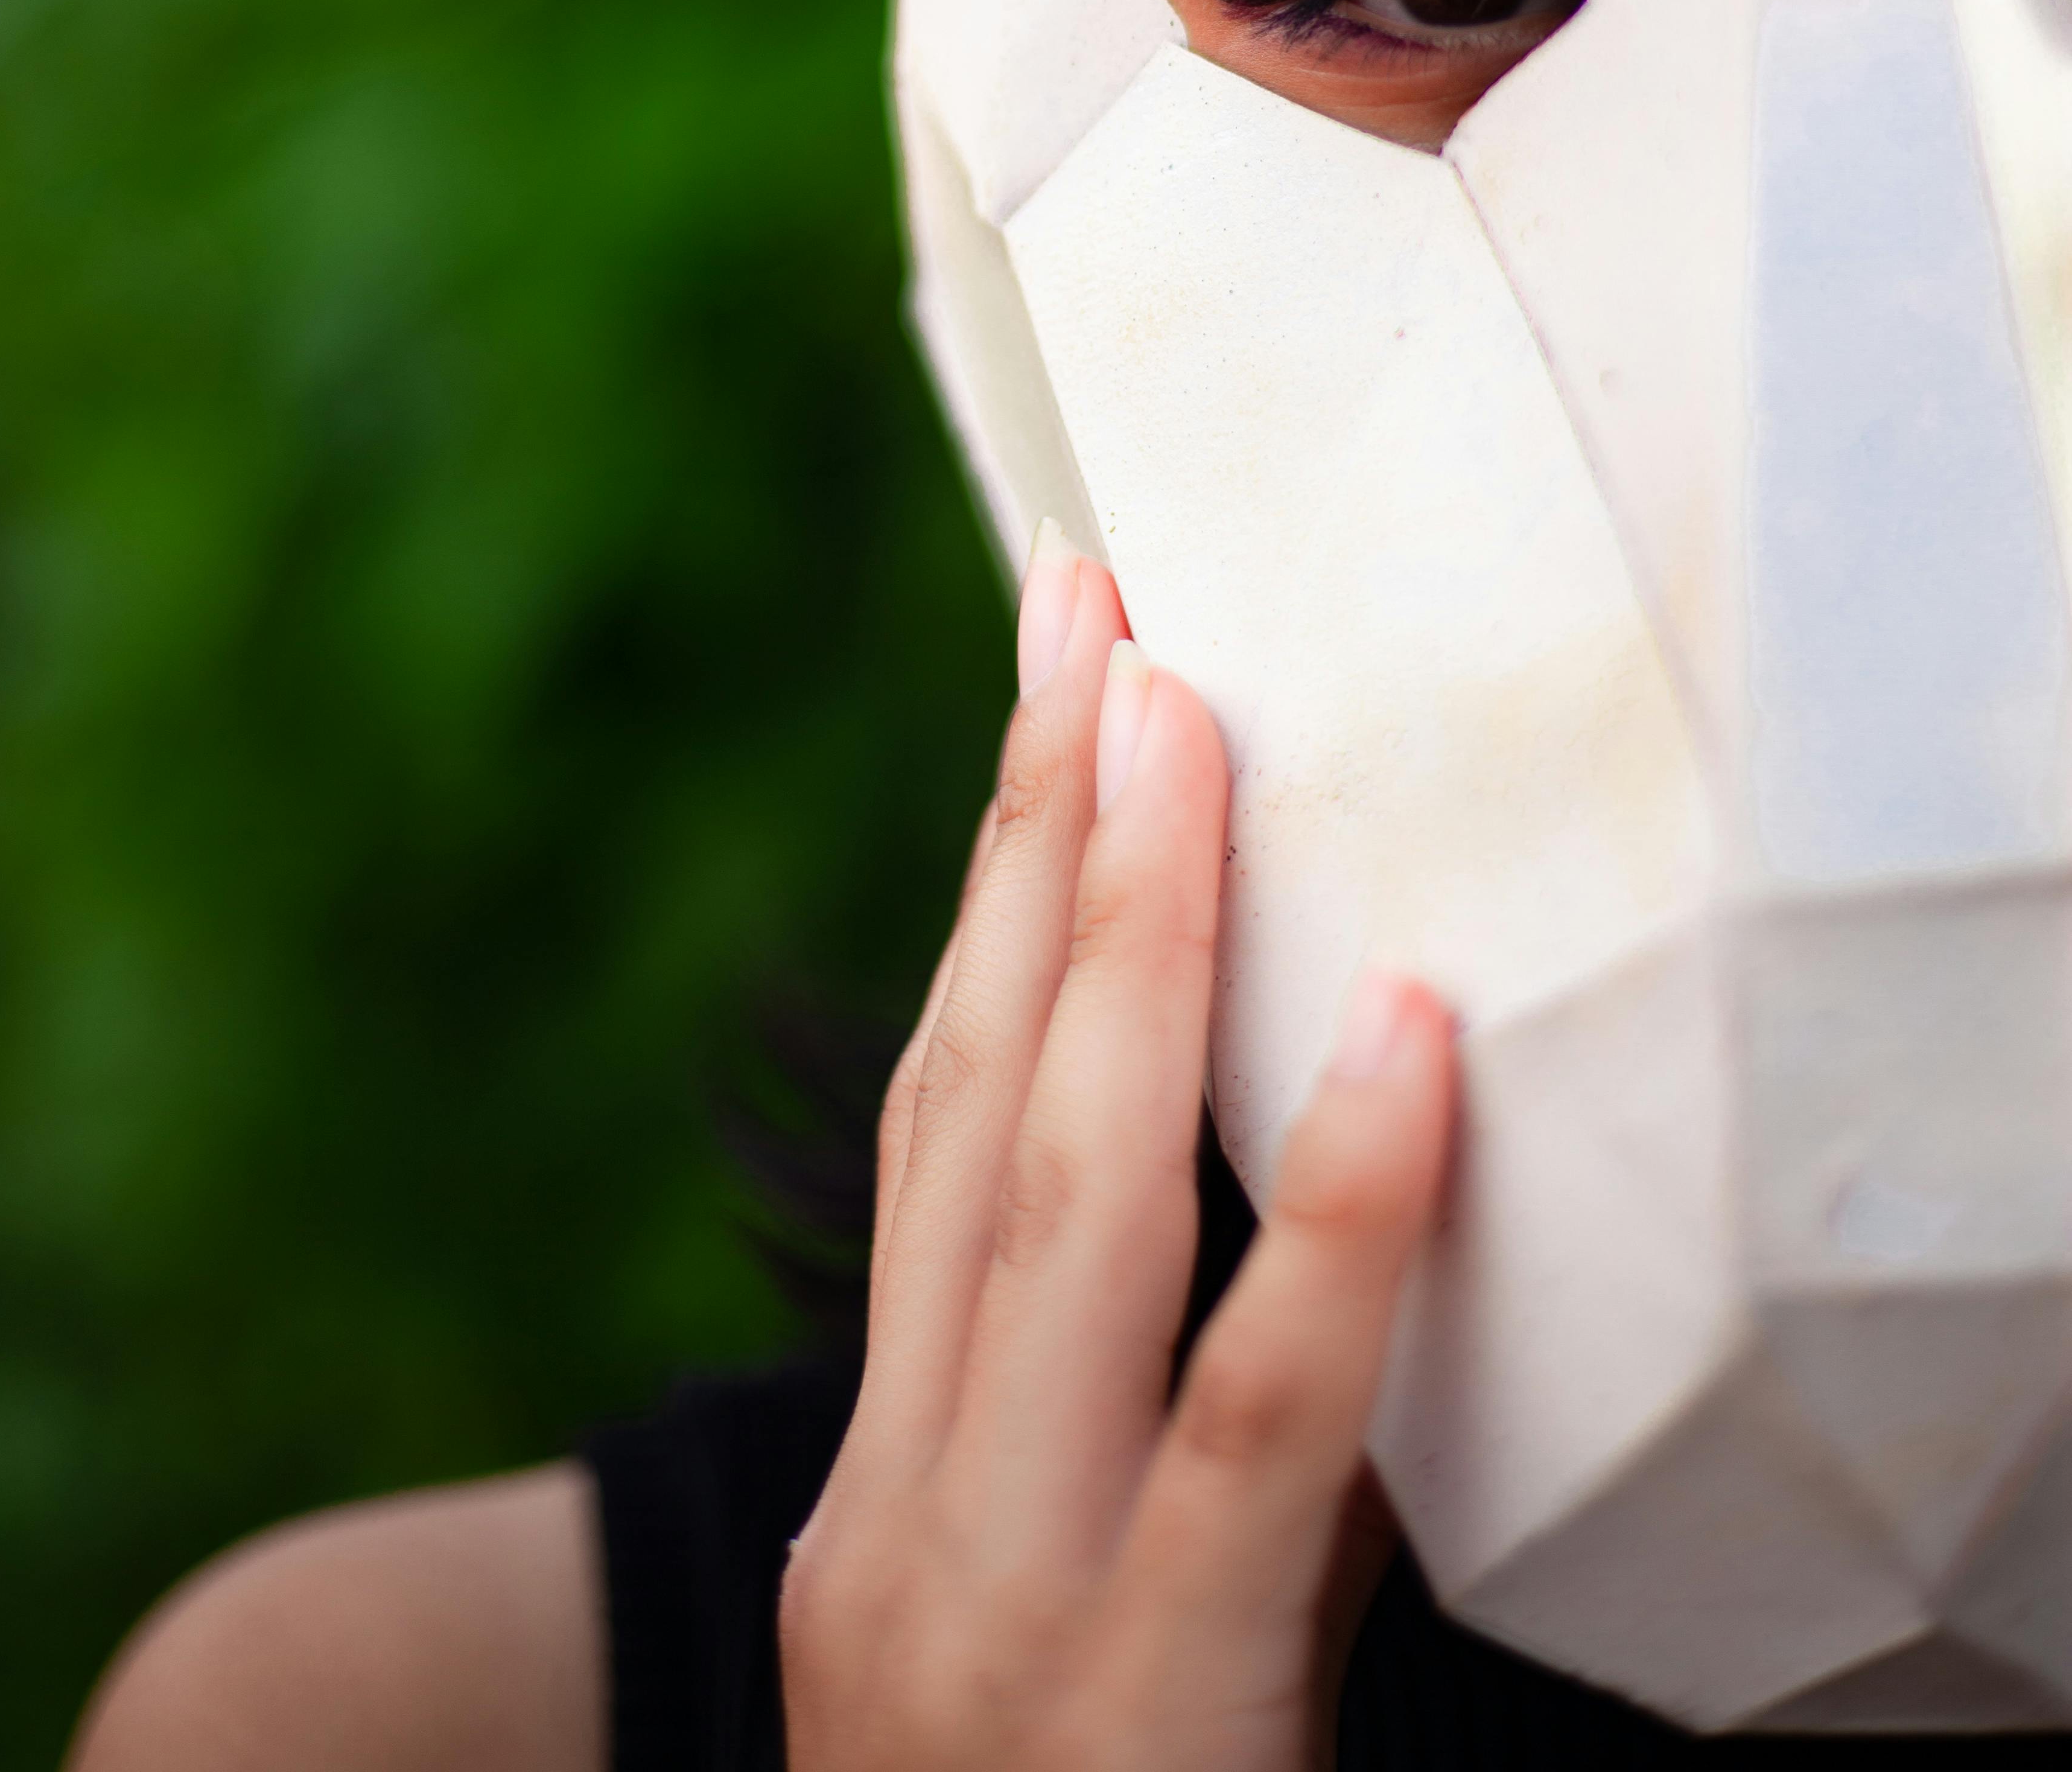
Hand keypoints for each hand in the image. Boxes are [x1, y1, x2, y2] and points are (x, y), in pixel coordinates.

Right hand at [781, 536, 1455, 1771]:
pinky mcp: (1139, 1718)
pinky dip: (1335, 1226)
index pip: (941, 1122)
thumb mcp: (1031, 1645)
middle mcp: (902, 1516)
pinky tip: (1401, 1043)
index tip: (1053, 668)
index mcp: (880, 1489)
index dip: (988, 886)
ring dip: (1130, 950)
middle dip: (1041, 847)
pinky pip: (1256, 1431)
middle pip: (983, 1115)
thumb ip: (1120, 1443)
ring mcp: (995, 1615)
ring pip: (1072, 1214)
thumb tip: (1283, 1201)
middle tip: (1110, 620)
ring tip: (1192, 732)